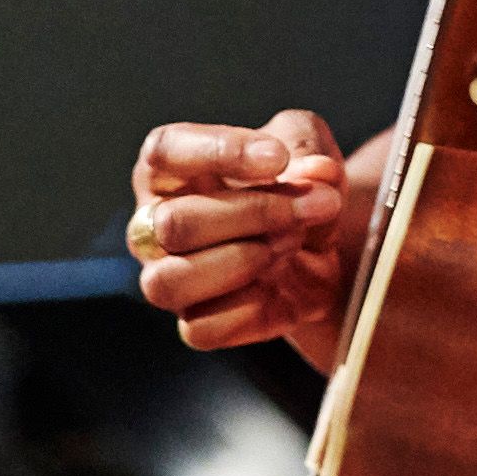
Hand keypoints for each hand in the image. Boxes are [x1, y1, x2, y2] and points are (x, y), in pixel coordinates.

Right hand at [130, 109, 358, 371]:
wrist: (322, 247)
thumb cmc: (296, 184)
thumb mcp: (308, 145)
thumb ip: (308, 147)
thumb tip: (317, 172)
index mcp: (167, 168)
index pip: (164, 151)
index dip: (219, 152)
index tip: (277, 158)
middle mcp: (154, 224)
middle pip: (173, 223)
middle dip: (253, 214)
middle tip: (309, 209)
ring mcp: (167, 277)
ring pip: (169, 282)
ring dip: (242, 262)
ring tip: (290, 245)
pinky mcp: (195, 323)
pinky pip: (200, 329)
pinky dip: (249, 309)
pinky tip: (281, 287)